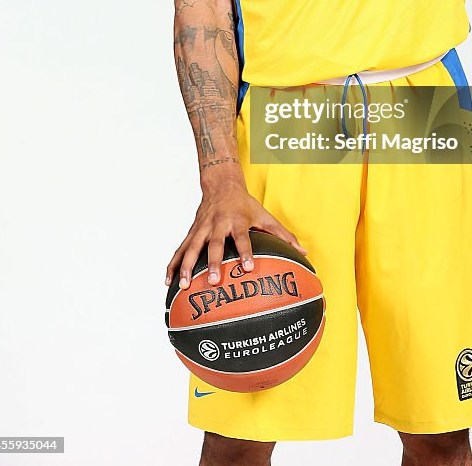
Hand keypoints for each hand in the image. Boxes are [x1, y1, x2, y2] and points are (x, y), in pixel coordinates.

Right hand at [165, 181, 307, 289]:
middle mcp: (218, 224)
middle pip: (214, 245)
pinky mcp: (191, 233)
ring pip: (191, 248)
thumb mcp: (265, 216)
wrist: (221, 185)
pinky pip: (180, 250)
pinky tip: (167, 282)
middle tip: (215, 281)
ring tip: (184, 286)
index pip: (242, 238)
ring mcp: (201, 229)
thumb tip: (304, 253)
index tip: (247, 268)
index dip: (245, 252)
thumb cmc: (245, 205)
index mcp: (237, 221)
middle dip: (214, 262)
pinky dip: (173, 265)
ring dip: (186, 267)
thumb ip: (284, 235)